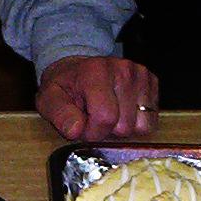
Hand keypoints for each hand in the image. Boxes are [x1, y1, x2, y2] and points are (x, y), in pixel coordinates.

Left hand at [35, 55, 159, 140]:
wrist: (78, 69)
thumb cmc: (65, 87)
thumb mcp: (50, 100)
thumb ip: (59, 115)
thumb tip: (76, 130)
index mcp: (96, 71)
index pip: (106, 117)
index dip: (93, 132)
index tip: (83, 127)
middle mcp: (123, 69)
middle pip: (125, 126)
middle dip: (108, 131)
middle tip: (95, 119)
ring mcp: (140, 75)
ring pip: (142, 126)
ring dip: (124, 127)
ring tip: (109, 114)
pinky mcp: (151, 82)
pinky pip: (151, 120)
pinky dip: (136, 122)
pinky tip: (122, 111)